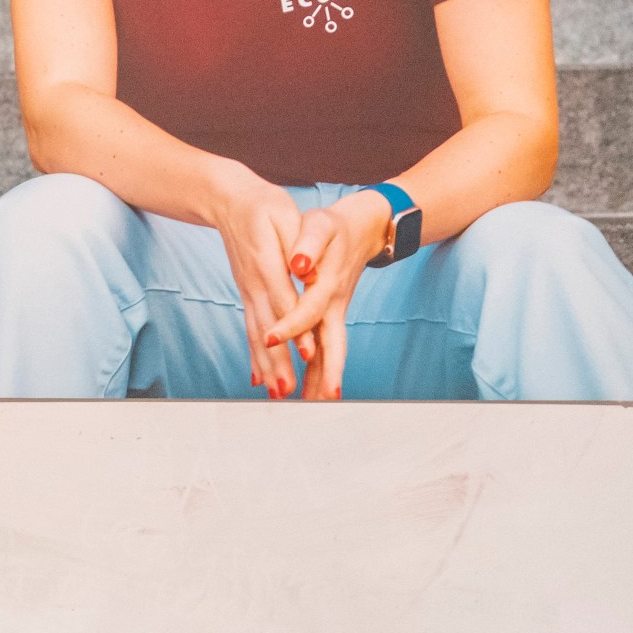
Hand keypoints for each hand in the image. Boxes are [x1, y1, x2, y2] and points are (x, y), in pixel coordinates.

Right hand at [204, 164, 308, 398]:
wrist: (229, 201)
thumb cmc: (263, 207)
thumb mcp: (283, 217)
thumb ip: (296, 244)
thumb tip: (308, 270)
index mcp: (266, 264)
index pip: (284, 301)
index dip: (296, 328)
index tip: (308, 354)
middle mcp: (254, 284)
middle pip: (267, 328)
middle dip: (278, 361)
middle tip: (288, 391)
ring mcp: (248, 292)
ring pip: (257, 334)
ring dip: (267, 366)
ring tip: (278, 394)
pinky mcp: (247, 295)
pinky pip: (250, 329)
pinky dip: (254, 356)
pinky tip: (259, 378)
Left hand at [268, 190, 394, 401]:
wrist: (362, 227)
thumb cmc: (334, 225)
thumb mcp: (320, 224)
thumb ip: (309, 242)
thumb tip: (300, 263)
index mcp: (327, 284)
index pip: (308, 310)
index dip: (291, 325)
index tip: (270, 338)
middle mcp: (334, 305)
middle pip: (332, 345)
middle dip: (323, 373)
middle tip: (313, 402)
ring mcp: (335, 313)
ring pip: (331, 352)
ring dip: (322, 379)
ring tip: (311, 407)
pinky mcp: (332, 315)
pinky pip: (326, 347)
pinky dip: (319, 368)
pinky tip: (309, 389)